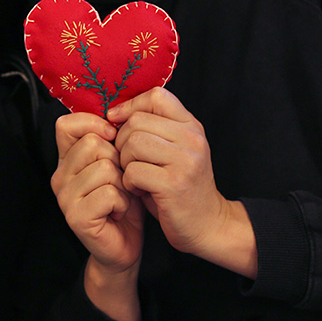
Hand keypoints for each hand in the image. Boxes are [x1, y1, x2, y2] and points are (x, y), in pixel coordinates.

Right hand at [52, 112, 144, 320]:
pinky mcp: (76, 217)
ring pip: (104, 168)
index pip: (66, 124)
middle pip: (93, 144)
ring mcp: (64, 197)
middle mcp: (59, 175)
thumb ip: (110, 142)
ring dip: (124, 184)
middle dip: (118, 160)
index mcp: (66, 159)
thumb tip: (117, 114)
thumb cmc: (124, 204)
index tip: (113, 137)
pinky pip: (109, 193)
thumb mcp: (117, 166)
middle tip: (120, 181)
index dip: (93, 124)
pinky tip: (119, 212)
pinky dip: (123, 203)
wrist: (124, 247)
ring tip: (121, 198)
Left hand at [109, 89, 256, 278]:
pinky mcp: (174, 184)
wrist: (208, 225)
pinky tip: (139, 190)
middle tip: (129, 161)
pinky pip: (133, 171)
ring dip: (124, 161)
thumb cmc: (180, 185)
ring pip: (133, 144)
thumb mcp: (173, 150)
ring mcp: (185, 161)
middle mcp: (192, 139)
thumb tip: (113, 113)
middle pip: (137, 121)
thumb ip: (153, 129)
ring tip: (134, 174)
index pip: (157, 96)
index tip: (117, 121)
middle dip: (122, 141)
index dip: (131, 105)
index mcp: (191, 126)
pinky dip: (129, 182)